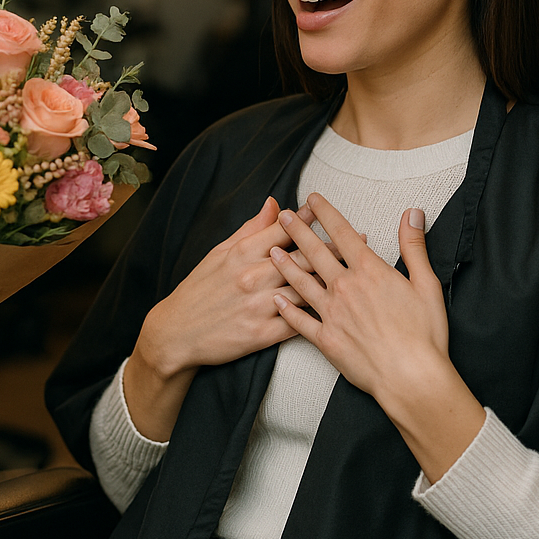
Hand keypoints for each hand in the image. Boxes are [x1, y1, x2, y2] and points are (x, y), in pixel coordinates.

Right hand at [123, 197, 339, 441]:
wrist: (177, 332)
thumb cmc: (199, 290)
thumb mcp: (219, 253)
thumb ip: (251, 229)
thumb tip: (274, 204)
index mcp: (241, 253)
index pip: (282, 230)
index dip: (307, 220)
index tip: (329, 211)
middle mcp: (252, 276)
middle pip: (301, 257)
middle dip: (332, 247)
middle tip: (361, 239)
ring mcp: (257, 305)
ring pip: (304, 289)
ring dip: (333, 280)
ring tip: (359, 274)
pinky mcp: (260, 334)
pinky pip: (297, 323)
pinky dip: (318, 315)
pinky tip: (340, 311)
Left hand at [270, 193, 485, 481]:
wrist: (412, 377)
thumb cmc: (424, 333)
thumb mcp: (427, 284)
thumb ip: (414, 246)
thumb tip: (412, 213)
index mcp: (368, 271)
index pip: (342, 233)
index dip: (325, 213)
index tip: (312, 199)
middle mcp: (344, 287)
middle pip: (315, 252)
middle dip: (297, 231)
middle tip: (284, 217)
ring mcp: (332, 313)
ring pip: (301, 282)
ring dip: (285, 264)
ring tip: (271, 250)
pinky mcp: (325, 339)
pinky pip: (299, 321)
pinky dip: (286, 309)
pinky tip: (276, 300)